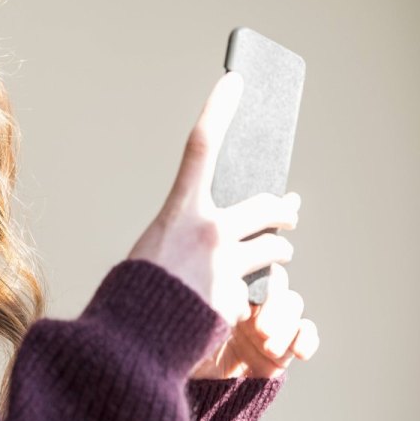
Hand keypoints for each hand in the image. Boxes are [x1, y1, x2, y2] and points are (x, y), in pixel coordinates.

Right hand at [127, 71, 299, 326]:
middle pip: (266, 205)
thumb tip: (227, 232)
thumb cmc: (137, 291)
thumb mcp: (156, 250)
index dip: (219, 109)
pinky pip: (261, 288)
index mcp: (180, 211)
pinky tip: (236, 308)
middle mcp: (209, 230)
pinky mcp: (239, 296)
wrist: (133, 339)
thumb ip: (190, 234)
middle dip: (282, 211)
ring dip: (279, 252)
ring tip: (278, 256)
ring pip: (276, 248)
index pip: (201, 146)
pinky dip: (254, 294)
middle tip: (288, 212)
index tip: (234, 81)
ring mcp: (228, 265)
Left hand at [190, 263, 320, 378]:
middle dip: (273, 306)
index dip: (257, 281)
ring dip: (285, 324)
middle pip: (276, 284)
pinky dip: (307, 338)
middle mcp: (248, 302)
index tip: (247, 302)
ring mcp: (268, 323)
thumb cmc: (183, 354)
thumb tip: (239, 293)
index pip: (251, 270)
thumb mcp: (193, 327)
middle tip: (259, 330)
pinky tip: (299, 353)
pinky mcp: (283, 347)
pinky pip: (306, 332)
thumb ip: (216, 307)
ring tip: (267, 348)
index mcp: (225, 289)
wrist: (191, 394)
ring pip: (292, 304)